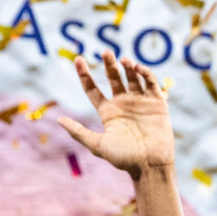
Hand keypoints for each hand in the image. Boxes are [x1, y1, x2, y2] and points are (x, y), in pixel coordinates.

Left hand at [57, 51, 173, 177]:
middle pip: (113, 78)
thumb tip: (58, 120)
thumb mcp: (97, 144)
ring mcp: (140, 101)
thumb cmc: (123, 158)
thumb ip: (78, 132)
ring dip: (128, 66)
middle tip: (105, 52)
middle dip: (109, 64)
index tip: (77, 59)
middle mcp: (123, 103)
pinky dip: (146, 73)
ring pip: (133, 77)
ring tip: (123, 60)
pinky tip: (138, 68)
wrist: (149, 164)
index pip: (93, 89)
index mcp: (107, 112)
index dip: (85, 74)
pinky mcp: (157, 103)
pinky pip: (151, 83)